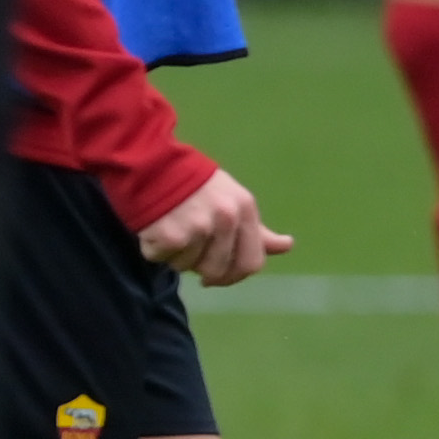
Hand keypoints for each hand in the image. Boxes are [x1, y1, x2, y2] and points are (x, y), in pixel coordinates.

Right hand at [135, 167, 293, 287]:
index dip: (232, 276)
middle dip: (199, 268)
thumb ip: (256, 229)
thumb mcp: (232, 199)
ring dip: (175, 256)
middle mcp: (226, 219)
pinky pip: (162, 259)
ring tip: (169, 230)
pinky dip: (154, 249)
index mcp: (245, 210)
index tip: (214, 276)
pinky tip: (154, 228)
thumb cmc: (194, 184)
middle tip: (186, 249)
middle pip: (217, 270)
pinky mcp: (170, 235)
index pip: (252, 263)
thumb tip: (287, 246)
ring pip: (187, 267)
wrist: (151, 161)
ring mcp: (198, 228)